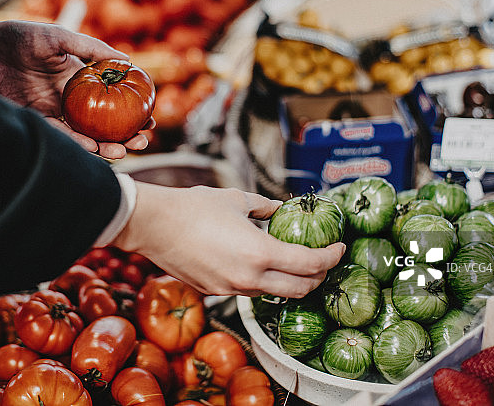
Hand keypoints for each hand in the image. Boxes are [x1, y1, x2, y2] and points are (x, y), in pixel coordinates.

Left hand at [0, 15, 153, 158]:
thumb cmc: (15, 36)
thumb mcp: (57, 37)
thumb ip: (91, 48)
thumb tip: (127, 60)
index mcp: (77, 76)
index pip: (111, 96)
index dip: (132, 107)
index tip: (151, 115)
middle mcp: (67, 97)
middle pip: (103, 121)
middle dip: (125, 132)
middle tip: (143, 139)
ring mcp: (52, 112)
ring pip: (86, 134)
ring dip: (107, 144)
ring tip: (126, 149)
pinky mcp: (34, 122)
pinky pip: (62, 137)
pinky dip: (80, 144)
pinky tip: (97, 148)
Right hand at [111, 183, 346, 297]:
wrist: (154, 225)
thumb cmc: (195, 207)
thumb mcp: (238, 199)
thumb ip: (265, 208)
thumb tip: (281, 210)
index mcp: (260, 253)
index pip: (310, 264)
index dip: (330, 258)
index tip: (339, 248)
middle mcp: (249, 278)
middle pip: (299, 289)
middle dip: (318, 278)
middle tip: (324, 263)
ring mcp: (231, 288)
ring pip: (273, 292)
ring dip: (289, 281)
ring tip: (293, 263)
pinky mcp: (215, 292)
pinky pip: (248, 290)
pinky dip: (262, 281)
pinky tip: (258, 265)